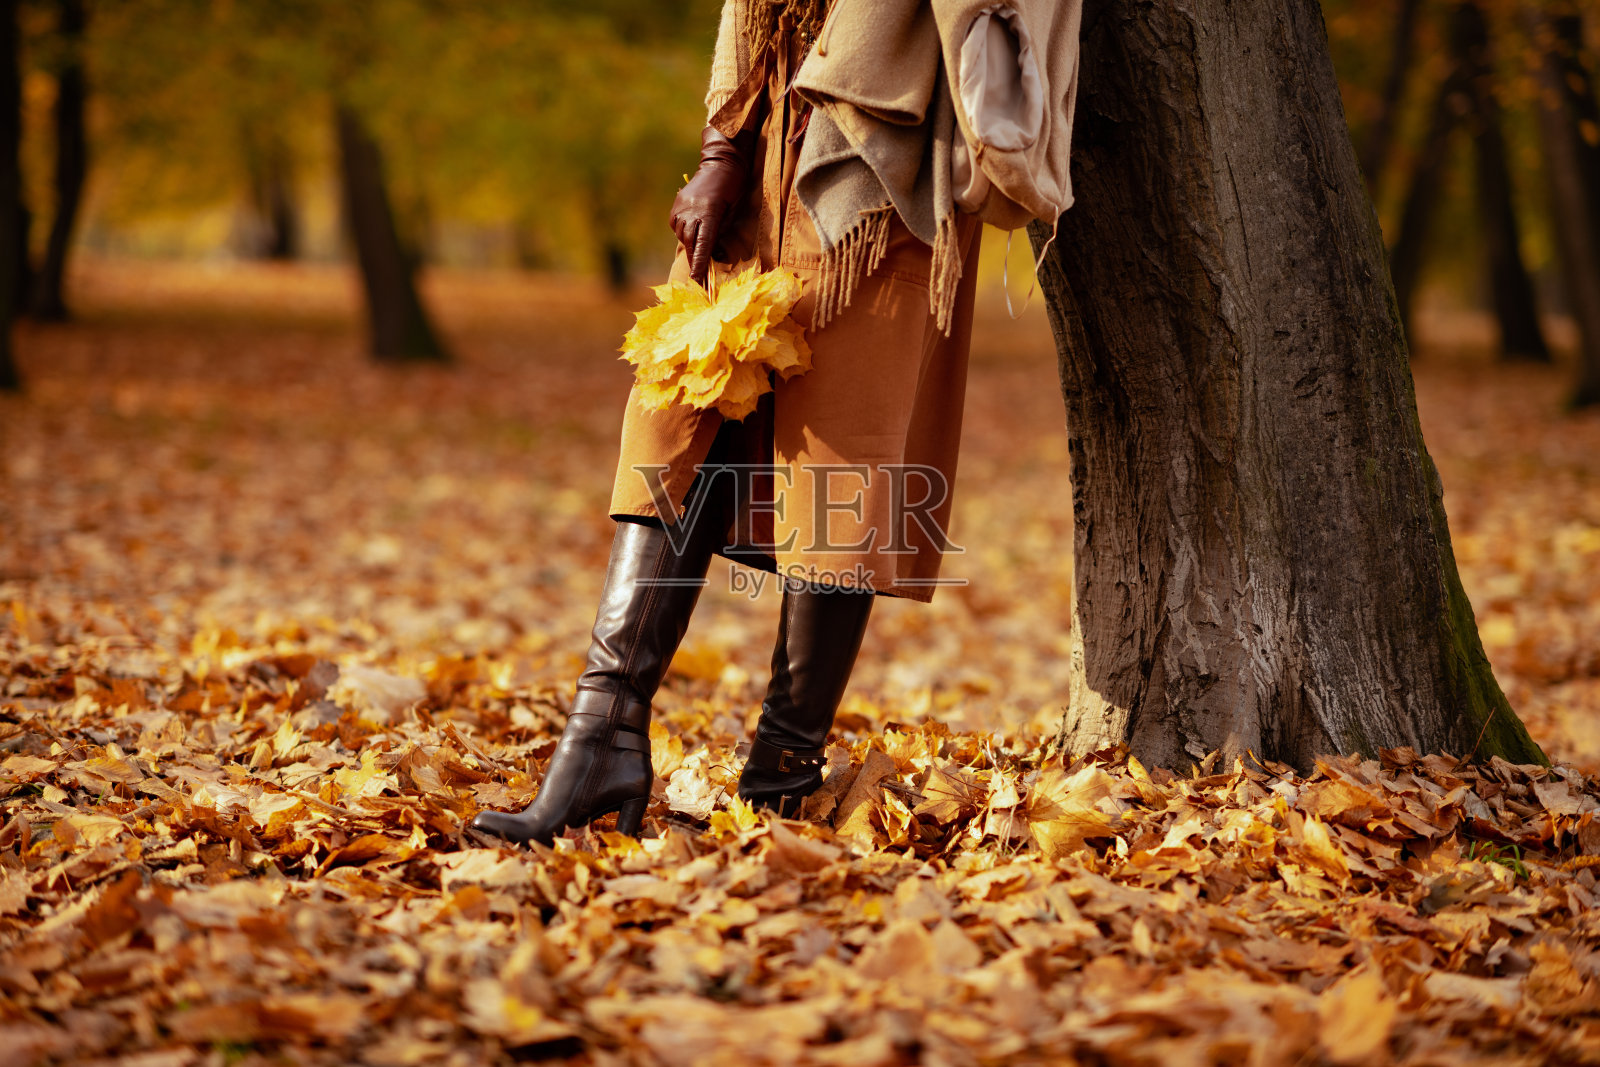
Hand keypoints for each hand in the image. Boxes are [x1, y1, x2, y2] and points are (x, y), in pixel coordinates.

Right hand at [670, 126, 753, 284]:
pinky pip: (677, 226)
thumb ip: (720, 232)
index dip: (700, 265)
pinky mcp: (677, 205)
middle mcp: (692, 211)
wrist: (721, 162)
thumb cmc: (734, 188)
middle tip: (700, 278)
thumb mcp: (733, 211)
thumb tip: (715, 253)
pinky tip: (693, 231)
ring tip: (701, 248)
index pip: (703, 246)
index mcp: (709, 213)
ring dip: (692, 246)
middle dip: (695, 261)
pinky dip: (685, 233)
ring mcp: (682, 207)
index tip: (697, 282)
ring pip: (683, 236)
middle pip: (691, 244)